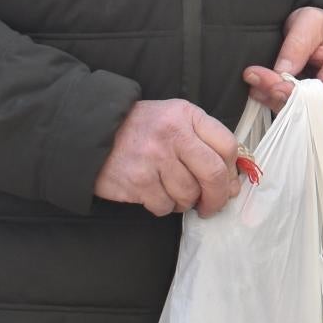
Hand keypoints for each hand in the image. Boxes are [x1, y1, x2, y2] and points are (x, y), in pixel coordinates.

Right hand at [94, 99, 243, 217]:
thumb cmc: (141, 130)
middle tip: (211, 206)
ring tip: (175, 195)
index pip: (227, 145)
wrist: (90, 133)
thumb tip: (232, 186)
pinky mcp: (137, 180)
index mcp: (186, 115)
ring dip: (186, 202)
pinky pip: (164, 206)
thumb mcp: (174, 120)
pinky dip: (163, 206)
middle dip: (217, 197)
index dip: (232, 171)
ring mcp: (154, 157)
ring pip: (189, 194)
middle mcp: (172, 133)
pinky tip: (155, 195)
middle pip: (213, 174)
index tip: (227, 183)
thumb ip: (205, 144)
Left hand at [244, 6, 322, 127]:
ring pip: (301, 119)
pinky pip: (296, 120)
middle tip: (255, 79)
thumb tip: (281, 70)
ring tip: (255, 83)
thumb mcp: (311, 22)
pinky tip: (261, 92)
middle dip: (280, 96)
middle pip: (312, 110)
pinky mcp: (317, 116)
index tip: (273, 84)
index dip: (298, 94)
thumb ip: (298, 45)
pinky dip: (277, 105)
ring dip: (274, 101)